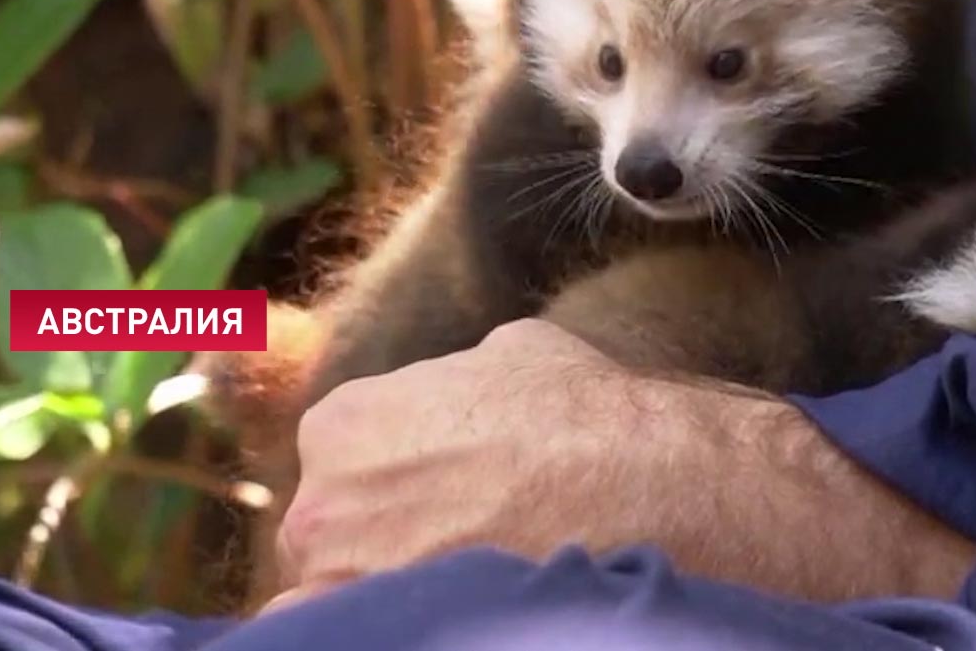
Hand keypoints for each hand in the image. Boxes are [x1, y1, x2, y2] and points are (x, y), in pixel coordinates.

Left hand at [265, 319, 975, 610]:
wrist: (652, 490)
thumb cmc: (593, 417)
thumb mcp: (519, 353)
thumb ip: (460, 377)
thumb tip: (465, 387)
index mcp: (345, 422)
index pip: (346, 463)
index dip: (402, 481)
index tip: (451, 496)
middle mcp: (322, 503)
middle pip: (334, 533)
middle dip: (387, 537)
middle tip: (465, 541)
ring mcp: (343, 579)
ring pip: (338, 595)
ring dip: (387, 586)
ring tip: (468, 580)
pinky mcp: (375, 630)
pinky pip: (344, 638)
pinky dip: (376, 630)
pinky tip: (445, 618)